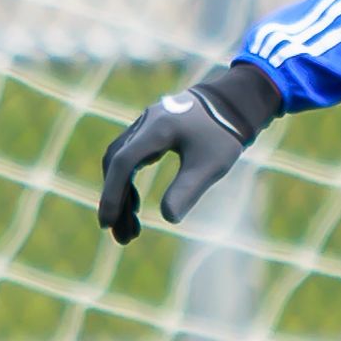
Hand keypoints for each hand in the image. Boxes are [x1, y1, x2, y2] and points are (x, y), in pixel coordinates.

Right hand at [98, 62, 281, 244]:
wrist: (232, 103)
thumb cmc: (224, 134)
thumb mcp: (210, 165)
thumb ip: (188, 190)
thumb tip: (168, 218)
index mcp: (157, 129)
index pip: (124, 162)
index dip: (113, 194)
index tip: (108, 222)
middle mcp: (145, 123)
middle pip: (116, 163)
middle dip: (115, 201)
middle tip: (121, 236)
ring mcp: (145, 125)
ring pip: (121, 161)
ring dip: (120, 194)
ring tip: (129, 229)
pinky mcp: (150, 130)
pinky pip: (130, 156)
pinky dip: (128, 181)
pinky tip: (134, 205)